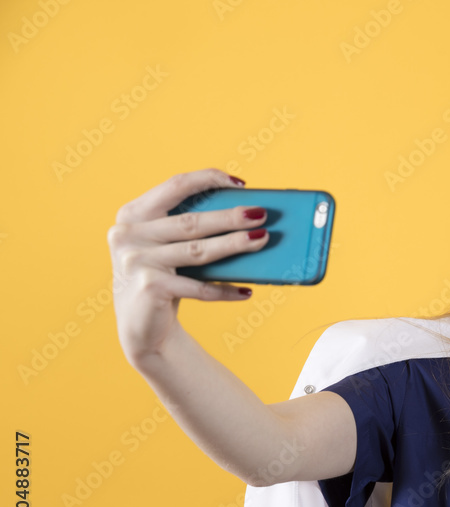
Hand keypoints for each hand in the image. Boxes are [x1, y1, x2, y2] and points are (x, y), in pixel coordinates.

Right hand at [107, 168, 267, 366]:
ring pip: (197, 251)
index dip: (208, 179)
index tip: (240, 184)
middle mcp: (129, 234)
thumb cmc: (162, 277)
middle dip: (230, 217)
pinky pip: (198, 287)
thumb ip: (189, 228)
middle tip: (261, 215)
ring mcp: (136, 261)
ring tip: (262, 239)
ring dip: (234, 245)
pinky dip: (224, 290)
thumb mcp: (167, 246)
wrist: (139, 325)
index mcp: (132, 214)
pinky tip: (246, 291)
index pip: (174, 186)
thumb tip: (245, 218)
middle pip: (191, 221)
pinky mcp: (150, 288)